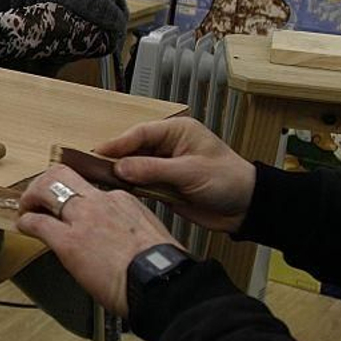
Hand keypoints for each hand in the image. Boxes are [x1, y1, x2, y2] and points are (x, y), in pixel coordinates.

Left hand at [16, 165, 181, 317]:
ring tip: (27, 209)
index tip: (68, 208)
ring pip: (47, 187)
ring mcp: (83, 219)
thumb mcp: (149, 234)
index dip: (74, 199)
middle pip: (63, 174)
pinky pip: (38, 223)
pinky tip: (25, 227)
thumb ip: (127, 229)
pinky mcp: (69, 242)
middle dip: (43, 182)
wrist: (161, 282)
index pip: (89, 189)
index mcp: (122, 200)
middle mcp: (101, 202)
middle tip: (37, 197)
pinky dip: (27, 223)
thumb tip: (116, 240)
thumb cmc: (160, 268)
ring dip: (31, 197)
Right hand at [94, 118, 255, 234]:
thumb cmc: (229, 180)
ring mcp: (165, 166)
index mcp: (177, 131)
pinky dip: (131, 188)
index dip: (119, 142)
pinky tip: (118, 192)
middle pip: (133, 149)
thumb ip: (153, 169)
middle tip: (94, 168)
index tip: (100, 152)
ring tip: (101, 181)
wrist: (245, 208)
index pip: (141, 133)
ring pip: (134, 167)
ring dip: (122, 175)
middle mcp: (169, 146)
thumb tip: (121, 167)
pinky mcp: (164, 185)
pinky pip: (140, 184)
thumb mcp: (190, 172)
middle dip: (116, 159)